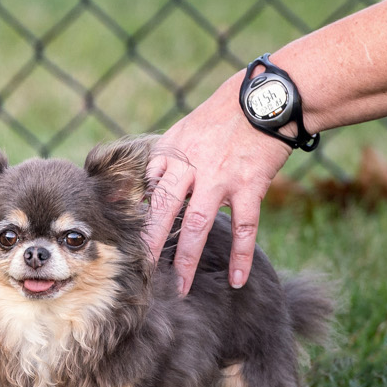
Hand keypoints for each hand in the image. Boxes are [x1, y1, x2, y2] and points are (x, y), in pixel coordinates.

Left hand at [143, 71, 291, 294]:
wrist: (262, 100)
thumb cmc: (219, 118)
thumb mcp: (180, 133)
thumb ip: (162, 163)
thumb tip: (141, 193)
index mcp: (168, 154)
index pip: (144, 192)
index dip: (134, 220)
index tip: (124, 246)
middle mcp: (189, 168)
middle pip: (163, 213)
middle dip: (150, 245)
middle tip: (142, 274)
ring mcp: (219, 179)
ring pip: (198, 225)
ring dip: (188, 259)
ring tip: (181, 286)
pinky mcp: (249, 186)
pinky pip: (245, 227)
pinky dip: (242, 255)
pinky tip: (239, 280)